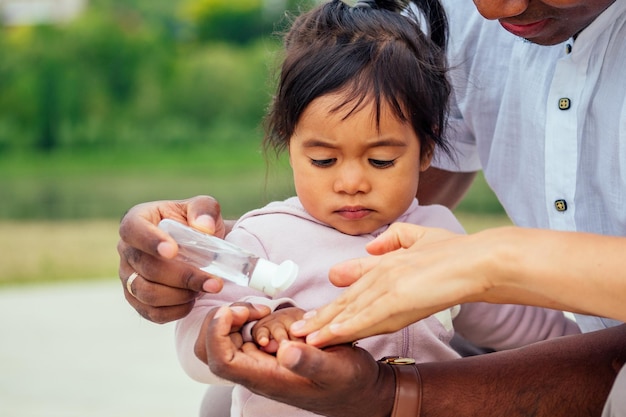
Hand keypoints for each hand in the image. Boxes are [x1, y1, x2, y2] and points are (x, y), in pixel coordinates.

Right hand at [118, 196, 227, 322]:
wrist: (199, 247)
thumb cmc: (197, 223)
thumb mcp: (204, 209)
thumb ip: (205, 211)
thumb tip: (204, 227)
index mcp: (137, 220)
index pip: (133, 230)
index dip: (150, 241)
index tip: (173, 251)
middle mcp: (127, 250)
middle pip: (146, 268)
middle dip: (183, 276)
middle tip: (213, 282)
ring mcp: (128, 277)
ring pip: (147, 293)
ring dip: (180, 295)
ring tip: (204, 289)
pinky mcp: (137, 300)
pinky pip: (152, 313)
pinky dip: (176, 311)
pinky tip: (194, 301)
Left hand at [202, 305, 394, 416]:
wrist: (359, 390)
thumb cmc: (348, 383)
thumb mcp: (335, 368)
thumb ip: (310, 361)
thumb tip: (283, 350)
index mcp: (266, 378)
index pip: (221, 361)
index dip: (216, 334)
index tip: (231, 311)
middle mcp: (258, 371)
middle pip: (215, 349)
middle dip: (223, 322)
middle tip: (249, 308)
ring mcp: (262, 362)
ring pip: (228, 339)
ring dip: (237, 318)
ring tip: (260, 308)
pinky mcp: (269, 353)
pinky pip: (246, 334)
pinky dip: (251, 319)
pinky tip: (268, 313)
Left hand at [291, 223, 482, 345]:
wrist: (479, 260)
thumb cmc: (456, 251)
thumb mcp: (420, 238)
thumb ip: (394, 240)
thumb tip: (371, 246)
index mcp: (387, 263)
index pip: (354, 288)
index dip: (333, 304)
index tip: (315, 316)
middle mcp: (382, 273)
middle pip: (345, 301)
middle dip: (320, 319)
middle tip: (296, 332)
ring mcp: (387, 285)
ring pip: (350, 310)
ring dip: (325, 327)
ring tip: (303, 340)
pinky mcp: (397, 298)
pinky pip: (365, 317)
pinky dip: (345, 328)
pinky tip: (328, 337)